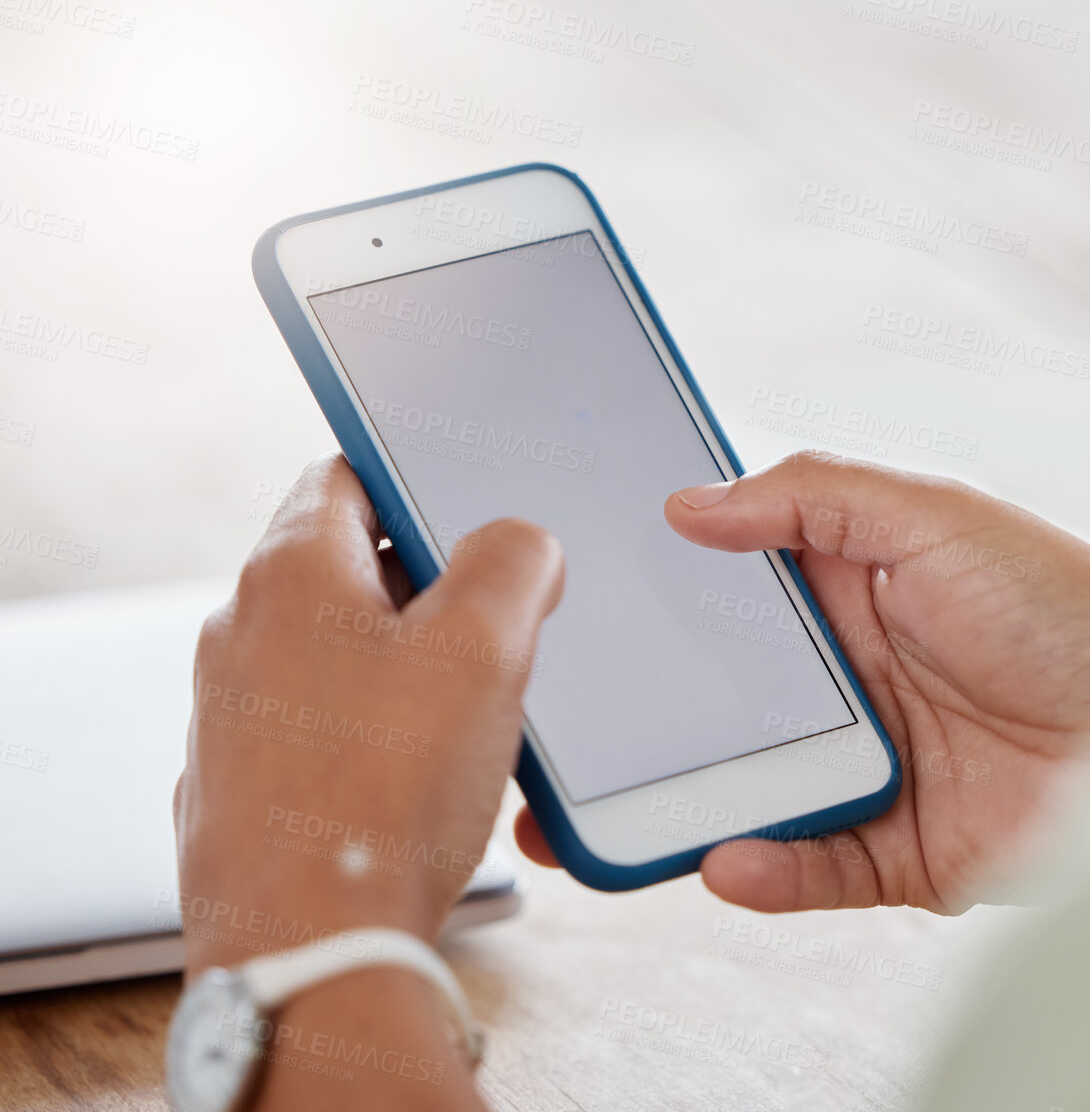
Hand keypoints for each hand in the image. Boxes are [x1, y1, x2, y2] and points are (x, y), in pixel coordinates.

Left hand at [176, 455, 562, 965]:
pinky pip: (325, 733)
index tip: (474, 513)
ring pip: (342, 658)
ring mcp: (233, 716)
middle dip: (433, 593)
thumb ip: (513, 562)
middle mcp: (240, 635)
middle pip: (351, 572)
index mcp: (288, 574)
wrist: (313, 952)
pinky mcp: (244, 788)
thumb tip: (519, 544)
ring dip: (411, 672)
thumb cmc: (385, 796)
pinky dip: (377, 739)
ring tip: (471, 721)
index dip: (420, 482)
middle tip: (496, 632)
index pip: (349, 475)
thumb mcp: (485, 647)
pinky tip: (425, 785)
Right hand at [515, 451, 1089, 914]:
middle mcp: (857, 681)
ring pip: (754, 788)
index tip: (588, 601)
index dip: (666, 597)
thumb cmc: (1073, 609)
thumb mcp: (939, 517)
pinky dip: (766, 867)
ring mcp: (875, 768)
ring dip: (687, 799)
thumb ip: (813, 497)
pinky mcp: (901, 851)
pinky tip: (726, 856)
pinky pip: (812, 866)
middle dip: (653, 714)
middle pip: (729, 701)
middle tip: (568, 722)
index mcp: (857, 593)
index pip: (735, 594)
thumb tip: (690, 502)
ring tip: (609, 812)